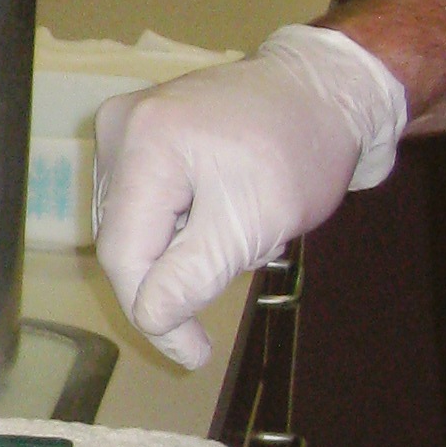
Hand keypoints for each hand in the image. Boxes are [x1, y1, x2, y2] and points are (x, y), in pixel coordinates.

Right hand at [94, 26, 407, 371]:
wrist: (326, 90)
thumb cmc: (300, 150)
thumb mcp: (257, 220)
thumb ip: (195, 273)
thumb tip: (150, 320)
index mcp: (144, 143)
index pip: (124, 254)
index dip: (153, 314)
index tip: (194, 356)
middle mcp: (119, 129)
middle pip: (124, 238)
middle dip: (172, 273)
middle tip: (239, 269)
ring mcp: (125, 126)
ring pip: (133, 224)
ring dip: (178, 249)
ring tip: (237, 229)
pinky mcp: (138, 130)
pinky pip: (144, 201)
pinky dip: (179, 224)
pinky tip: (219, 210)